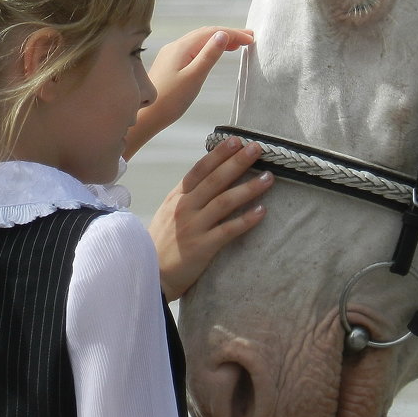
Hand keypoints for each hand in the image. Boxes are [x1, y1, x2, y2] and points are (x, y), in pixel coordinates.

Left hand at [124, 27, 252, 158]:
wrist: (146, 115)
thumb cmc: (170, 100)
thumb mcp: (194, 77)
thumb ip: (209, 55)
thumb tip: (223, 34)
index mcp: (182, 47)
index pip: (212, 33)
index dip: (233, 33)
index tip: (251, 38)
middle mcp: (175, 46)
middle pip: (206, 34)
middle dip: (228, 34)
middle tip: (248, 39)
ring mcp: (171, 55)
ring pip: (199, 41)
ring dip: (218, 40)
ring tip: (236, 45)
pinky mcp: (170, 64)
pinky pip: (192, 49)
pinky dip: (207, 48)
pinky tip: (213, 55)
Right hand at [149, 137, 273, 300]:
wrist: (149, 276)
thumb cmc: (161, 245)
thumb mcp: (168, 214)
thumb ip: (186, 197)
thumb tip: (209, 178)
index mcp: (176, 198)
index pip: (199, 170)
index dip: (218, 155)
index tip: (235, 141)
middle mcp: (184, 208)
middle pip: (214, 180)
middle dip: (237, 162)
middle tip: (257, 148)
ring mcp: (193, 227)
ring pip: (224, 202)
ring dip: (248, 188)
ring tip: (268, 177)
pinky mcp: (201, 247)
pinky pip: (228, 230)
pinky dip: (246, 220)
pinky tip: (262, 211)